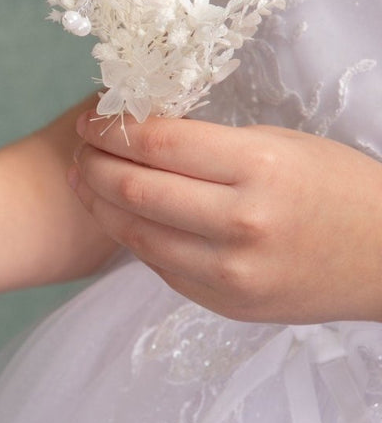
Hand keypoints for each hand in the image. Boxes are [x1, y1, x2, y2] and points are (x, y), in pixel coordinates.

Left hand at [70, 111, 381, 323]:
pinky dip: (136, 238)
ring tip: (85, 181)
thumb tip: (142, 133)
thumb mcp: (282, 145)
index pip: (159, 143)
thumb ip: (212, 144)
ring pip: (139, 234)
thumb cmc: (340, 189)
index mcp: (258, 167)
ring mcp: (232, 272)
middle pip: (137, 189)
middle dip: (95, 163)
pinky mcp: (228, 305)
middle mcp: (241, 223)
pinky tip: (123, 218)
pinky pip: (163, 268)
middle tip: (81, 147)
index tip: (92, 118)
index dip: (113, 128)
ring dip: (101, 205)